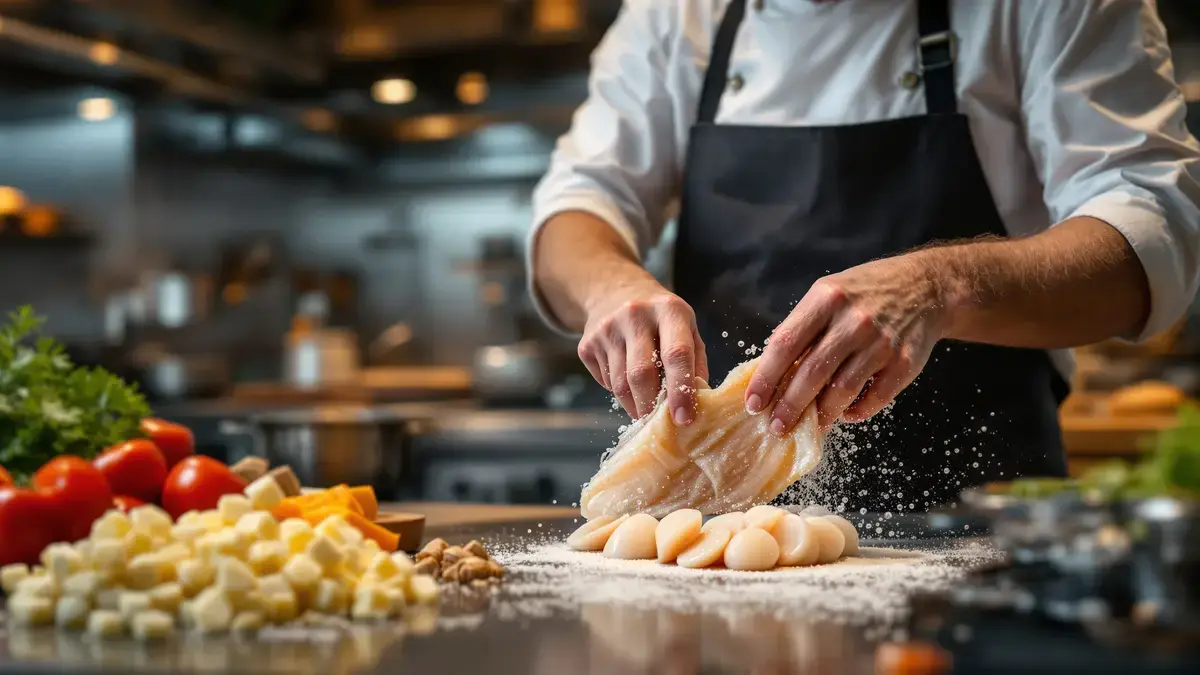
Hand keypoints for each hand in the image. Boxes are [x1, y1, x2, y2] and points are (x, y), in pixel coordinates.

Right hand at [578, 280, 708, 422]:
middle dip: (652, 406)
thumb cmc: (661, 319)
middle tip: (661, 424)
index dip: (680, 390)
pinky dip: (618, 392)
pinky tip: (626, 382)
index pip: (676, 354)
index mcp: (669, 309)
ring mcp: (606, 328)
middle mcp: (635, 314)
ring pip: (619, 384)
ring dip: (635, 405)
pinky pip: (604, 381)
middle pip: (641, 374)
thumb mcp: (687, 328)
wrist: (614, 292)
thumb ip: (695, 363)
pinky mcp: (587, 342)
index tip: (683, 419)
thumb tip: (698, 403)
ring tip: (645, 408)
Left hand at [745, 253, 949, 432]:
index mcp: (826, 299)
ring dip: (821, 414)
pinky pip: (875, 398)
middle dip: (789, 406)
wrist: (925, 287)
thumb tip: (770, 372)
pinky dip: (856, 412)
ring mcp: (881, 343)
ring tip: (807, 426)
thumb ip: (801, 328)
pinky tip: (843, 415)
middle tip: (776, 426)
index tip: (753, 402)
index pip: (786, 344)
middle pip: (812, 373)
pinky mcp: (905, 363)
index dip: (765, 377)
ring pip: (842, 390)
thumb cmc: (865, 294)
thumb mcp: (828, 294)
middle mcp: (853, 321)